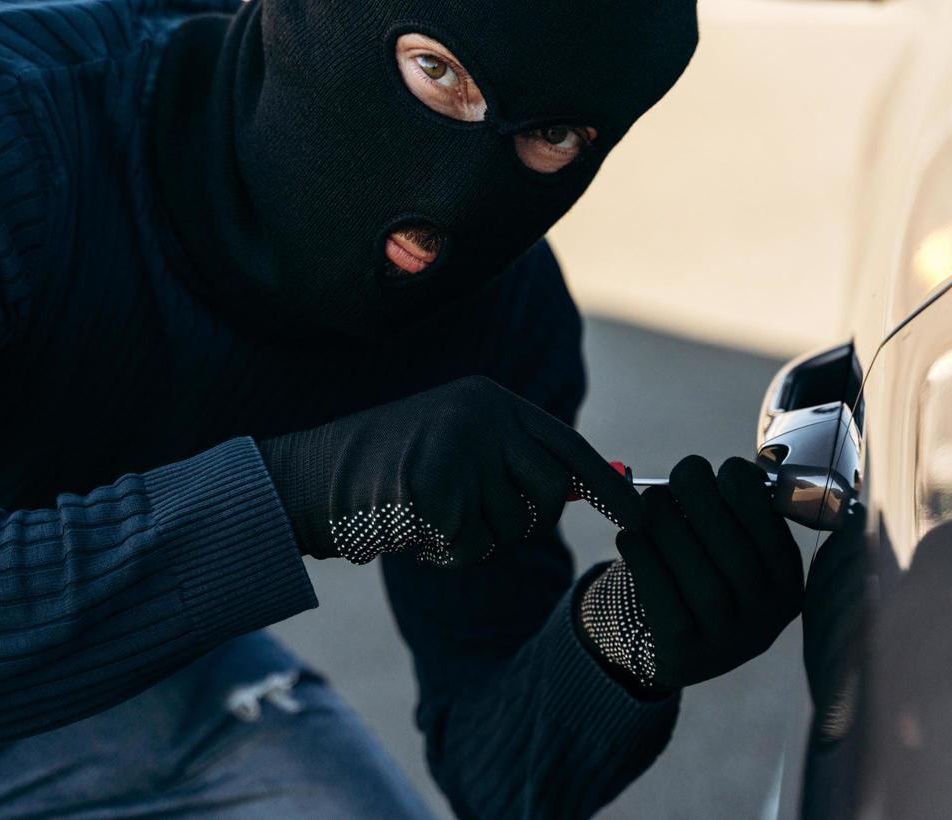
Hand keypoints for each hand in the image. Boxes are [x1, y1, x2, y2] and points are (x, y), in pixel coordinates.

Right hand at [257, 376, 639, 566]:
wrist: (309, 474)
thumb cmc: (388, 469)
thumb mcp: (460, 448)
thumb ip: (520, 462)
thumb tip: (606, 484)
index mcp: (492, 401)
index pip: (569, 448)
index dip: (608, 489)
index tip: (642, 521)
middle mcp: (482, 415)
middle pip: (547, 495)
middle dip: (520, 522)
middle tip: (469, 518)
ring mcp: (459, 448)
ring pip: (509, 528)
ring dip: (472, 539)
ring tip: (427, 512)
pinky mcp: (435, 488)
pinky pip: (469, 546)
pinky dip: (443, 551)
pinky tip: (409, 527)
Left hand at [577, 455, 802, 691]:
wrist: (681, 644)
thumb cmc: (709, 574)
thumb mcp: (736, 549)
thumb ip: (732, 513)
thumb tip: (700, 473)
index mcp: (786, 585)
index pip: (773, 535)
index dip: (748, 495)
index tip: (725, 468)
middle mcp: (764, 619)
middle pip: (734, 552)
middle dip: (704, 501)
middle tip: (682, 475)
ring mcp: (725, 641)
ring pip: (698, 576)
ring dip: (668, 526)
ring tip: (651, 503)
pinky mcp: (684, 652)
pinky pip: (662, 598)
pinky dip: (643, 558)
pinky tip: (630, 537)